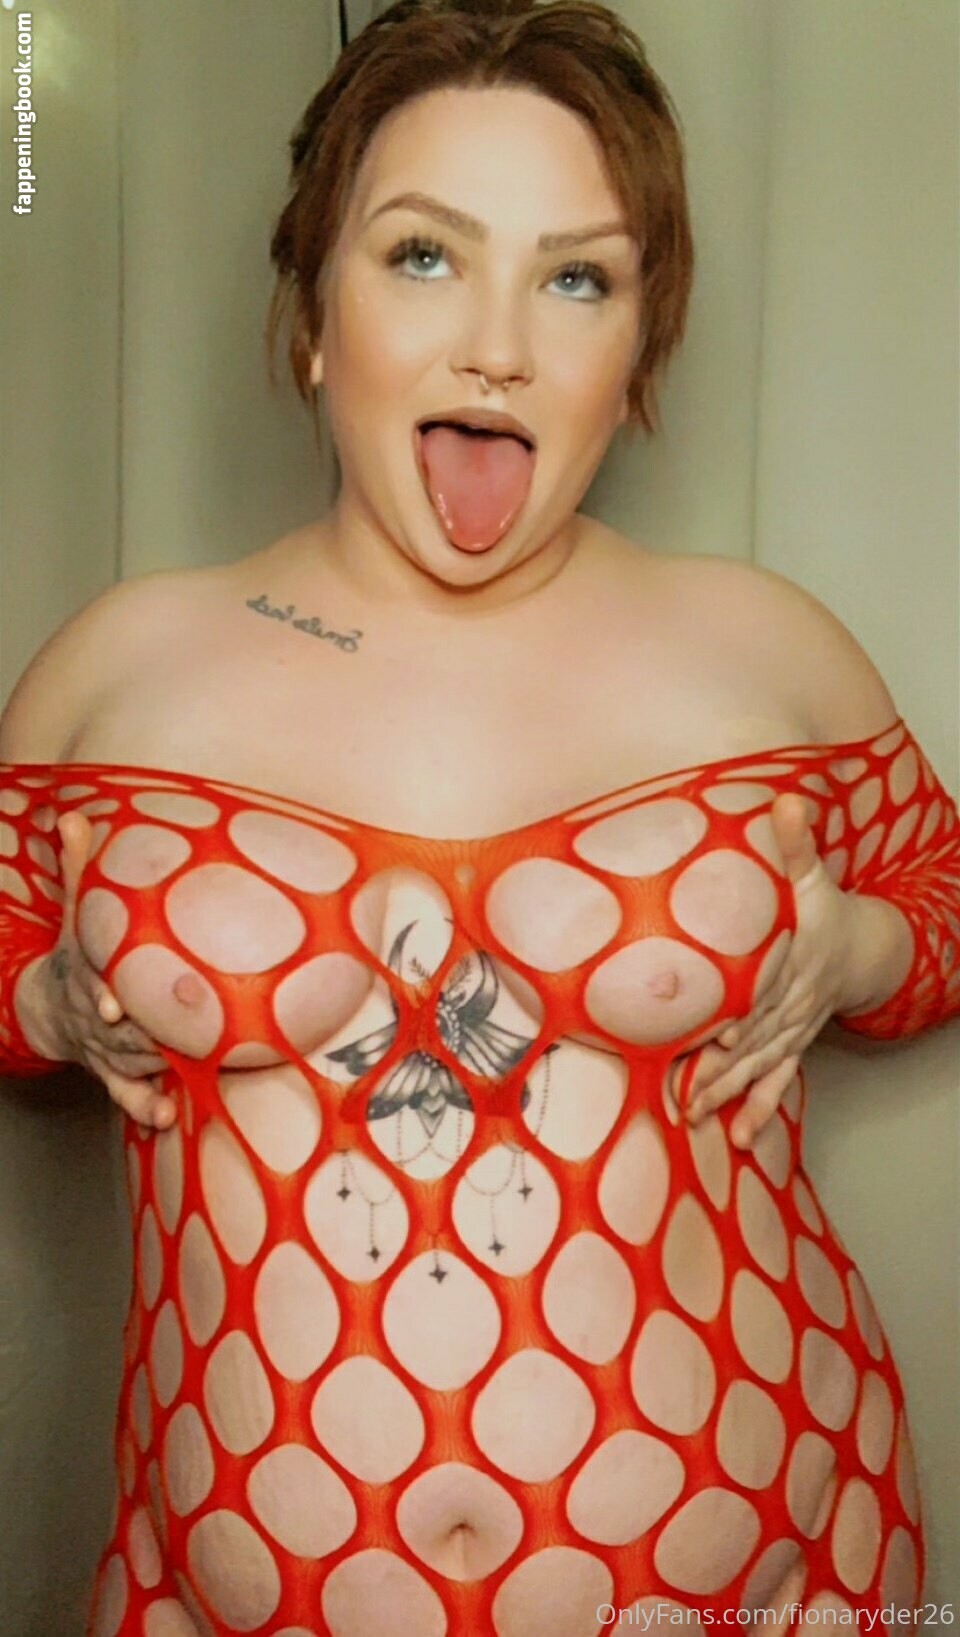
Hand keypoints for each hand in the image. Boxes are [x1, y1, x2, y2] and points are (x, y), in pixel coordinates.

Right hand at [39, 811, 177, 1128]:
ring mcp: (106, 1048)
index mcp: (90, 975)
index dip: (104, 994)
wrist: (50, 1007)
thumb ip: (82, 866)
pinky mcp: (114, 1074)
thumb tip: (73, 815)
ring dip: (154, 1072)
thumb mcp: (75, 910)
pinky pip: (127, 1095)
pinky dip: (144, 1108)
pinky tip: (166, 1117)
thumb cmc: (79, 951)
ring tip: (183, 1077)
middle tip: (178, 1039)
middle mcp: (98, 1015)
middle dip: (144, 1036)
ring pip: (130, 1063)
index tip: (115, 1003)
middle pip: (120, 1031)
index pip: (94, 985)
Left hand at [683, 793, 857, 1147]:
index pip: (765, 990)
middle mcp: (793, 1002)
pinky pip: (778, 1080)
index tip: (714, 1033)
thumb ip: (796, 843)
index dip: (742, 1013)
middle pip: (757, 1038)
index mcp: (794, 959)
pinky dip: (761, 1108)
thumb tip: (787, 800)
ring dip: (734, 1093)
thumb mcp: (813, 873)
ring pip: (763, 1066)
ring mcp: (793, 1029)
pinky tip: (741, 1138)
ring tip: (702, 1118)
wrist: (860, 947)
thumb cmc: (824, 909)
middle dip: (724, 1066)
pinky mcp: (791, 1045)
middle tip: (689, 1092)